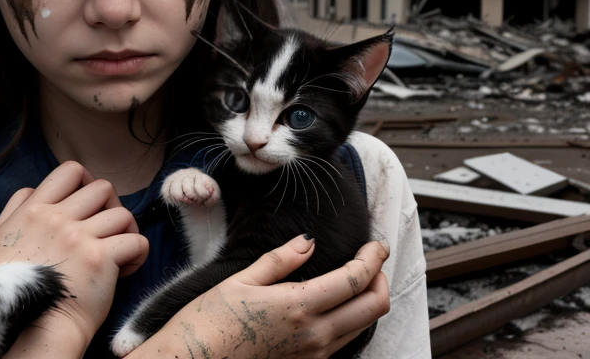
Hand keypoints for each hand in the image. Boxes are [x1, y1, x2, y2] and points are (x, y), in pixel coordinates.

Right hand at [0, 161, 148, 353]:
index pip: (71, 170)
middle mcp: (56, 218)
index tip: (90, 205)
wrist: (28, 326)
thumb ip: (16, 208)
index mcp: (34, 209)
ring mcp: (78, 237)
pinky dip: (137, 253)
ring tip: (119, 250)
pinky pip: (136, 241)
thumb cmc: (12, 287)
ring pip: (123, 214)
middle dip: (110, 206)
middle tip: (107, 230)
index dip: (87, 182)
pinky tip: (126, 267)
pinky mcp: (99, 259)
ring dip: (126, 231)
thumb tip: (33, 192)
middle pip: (102, 188)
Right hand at [129, 236, 390, 358]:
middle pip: (373, 308)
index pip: (355, 279)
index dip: (372, 258)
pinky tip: (339, 308)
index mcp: (299, 306)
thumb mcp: (240, 281)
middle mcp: (315, 335)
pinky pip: (345, 343)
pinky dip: (353, 321)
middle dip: (381, 280)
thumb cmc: (209, 321)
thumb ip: (280, 261)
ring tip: (358, 280)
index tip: (375, 244)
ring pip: (364, 327)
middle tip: (373, 261)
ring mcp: (314, 355)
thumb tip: (308, 242)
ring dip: (369, 301)